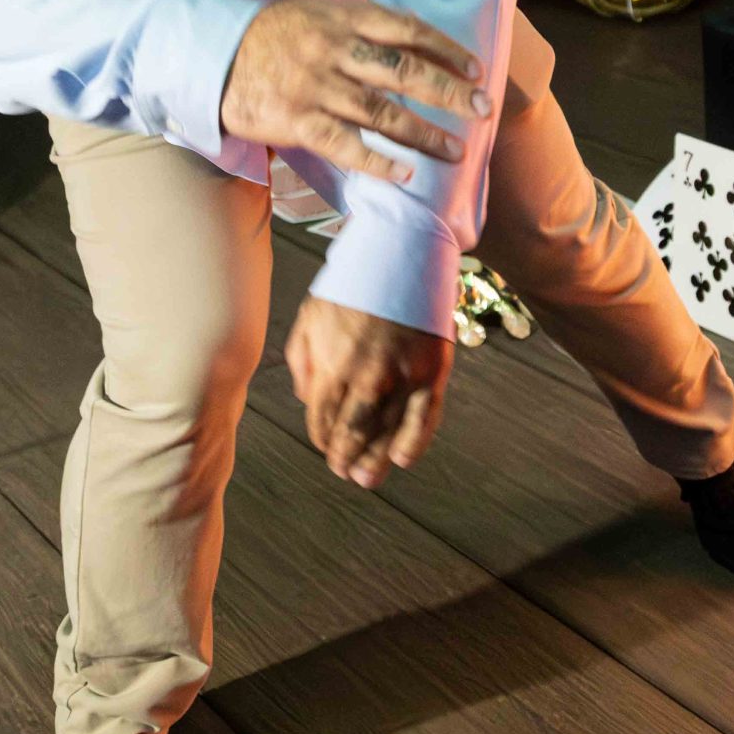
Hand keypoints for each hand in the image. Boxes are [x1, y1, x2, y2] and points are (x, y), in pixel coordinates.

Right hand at [219, 0, 487, 186]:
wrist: (211, 55)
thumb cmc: (269, 34)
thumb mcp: (314, 11)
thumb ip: (358, 23)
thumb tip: (411, 38)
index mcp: (341, 17)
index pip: (406, 29)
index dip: (445, 48)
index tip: (474, 68)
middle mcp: (333, 49)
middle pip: (403, 71)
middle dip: (448, 92)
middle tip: (482, 109)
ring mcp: (315, 86)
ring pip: (381, 112)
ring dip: (423, 134)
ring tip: (455, 151)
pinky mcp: (296, 120)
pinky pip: (345, 145)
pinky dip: (378, 161)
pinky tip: (405, 174)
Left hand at [285, 298, 452, 488]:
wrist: (401, 254)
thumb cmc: (351, 286)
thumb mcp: (311, 316)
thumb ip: (302, 360)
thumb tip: (306, 400)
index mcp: (332, 361)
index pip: (322, 418)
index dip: (321, 439)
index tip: (324, 447)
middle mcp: (366, 374)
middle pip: (353, 432)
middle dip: (344, 457)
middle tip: (343, 472)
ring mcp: (402, 375)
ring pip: (386, 432)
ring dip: (374, 460)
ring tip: (367, 479)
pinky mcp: (431, 371)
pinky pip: (423, 418)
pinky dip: (413, 443)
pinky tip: (402, 459)